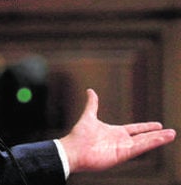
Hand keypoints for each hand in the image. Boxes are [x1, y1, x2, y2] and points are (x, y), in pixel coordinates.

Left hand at [59, 89, 175, 173]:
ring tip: (172, 135)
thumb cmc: (79, 136)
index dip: (146, 127)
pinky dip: (150, 143)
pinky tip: (161, 139)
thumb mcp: (89, 116)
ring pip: (145, 142)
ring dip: (158, 139)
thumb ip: (92, 104)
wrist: (73, 150)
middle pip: (144, 137)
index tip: (158, 125)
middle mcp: (121, 141)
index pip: (135, 129)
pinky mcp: (123, 154)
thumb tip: (90, 90)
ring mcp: (123, 148)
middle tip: (171, 132)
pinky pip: (139, 148)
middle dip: (158, 135)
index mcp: (115, 132)